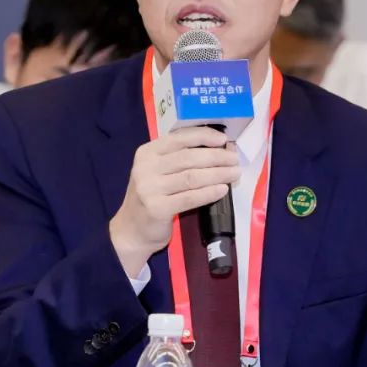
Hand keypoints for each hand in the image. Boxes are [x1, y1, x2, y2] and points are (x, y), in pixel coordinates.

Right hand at [109, 126, 238, 275]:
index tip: (224, 139)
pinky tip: (223, 190)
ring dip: (217, 174)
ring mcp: (150, 189)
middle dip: (216, 157)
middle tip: (235, 160)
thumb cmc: (151, 197)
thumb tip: (219, 148)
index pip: (179, 138)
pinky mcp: (157, 208)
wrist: (131, 230)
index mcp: (147, 153)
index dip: (204, 136)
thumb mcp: (157, 172)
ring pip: (191, 177)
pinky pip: (190, 198)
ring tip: (234, 173)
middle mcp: (146, 168)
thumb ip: (180, 159)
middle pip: (188, 158)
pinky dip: (209, 193)